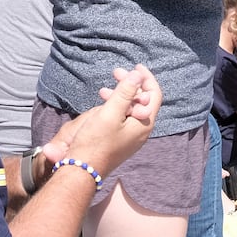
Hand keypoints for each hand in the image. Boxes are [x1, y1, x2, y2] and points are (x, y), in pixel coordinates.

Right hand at [39, 65, 159, 175]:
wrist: (83, 169)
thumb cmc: (96, 141)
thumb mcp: (110, 113)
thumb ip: (124, 93)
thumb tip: (137, 75)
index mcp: (144, 124)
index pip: (154, 95)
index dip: (146, 78)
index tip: (135, 66)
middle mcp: (141, 130)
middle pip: (142, 100)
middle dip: (130, 84)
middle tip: (116, 72)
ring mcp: (131, 136)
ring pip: (131, 108)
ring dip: (120, 94)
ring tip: (103, 88)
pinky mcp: (120, 139)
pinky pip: (123, 117)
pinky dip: (115, 106)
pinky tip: (102, 102)